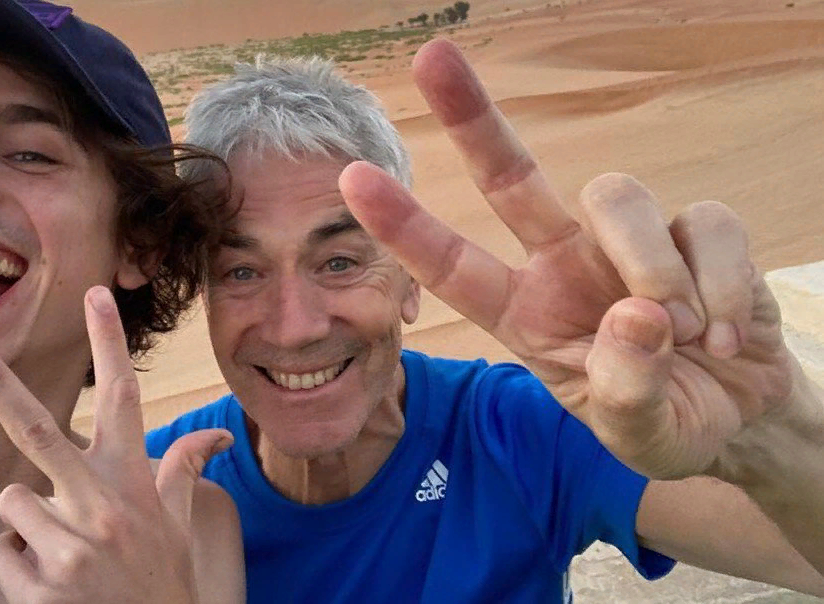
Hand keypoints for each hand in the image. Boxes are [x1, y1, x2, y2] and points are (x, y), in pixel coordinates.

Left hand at [0, 286, 232, 602]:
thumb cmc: (162, 581)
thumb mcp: (178, 526)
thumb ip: (182, 472)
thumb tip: (218, 438)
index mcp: (131, 482)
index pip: (123, 398)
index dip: (109, 344)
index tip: (95, 294)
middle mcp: (101, 504)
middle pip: (36, 426)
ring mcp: (71, 544)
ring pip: (13, 500)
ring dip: (27, 525)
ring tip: (64, 555)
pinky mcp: (41, 585)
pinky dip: (14, 566)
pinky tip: (49, 586)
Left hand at [338, 38, 797, 481]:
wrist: (739, 417)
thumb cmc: (663, 421)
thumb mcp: (636, 436)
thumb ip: (627, 392)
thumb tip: (637, 316)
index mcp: (526, 314)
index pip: (453, 266)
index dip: (405, 224)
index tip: (352, 178)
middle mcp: (564, 264)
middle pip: (512, 177)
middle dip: (473, 119)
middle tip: (432, 56)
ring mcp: (627, 241)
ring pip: (612, 195)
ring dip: (652, 269)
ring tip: (690, 337)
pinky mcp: (694, 229)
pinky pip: (704, 222)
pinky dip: (723, 282)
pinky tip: (729, 334)